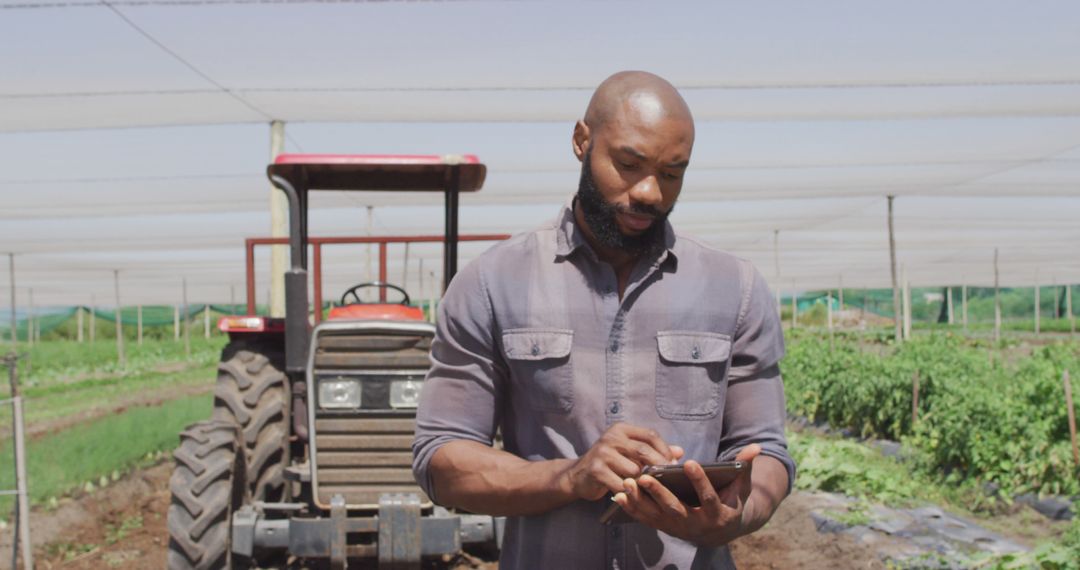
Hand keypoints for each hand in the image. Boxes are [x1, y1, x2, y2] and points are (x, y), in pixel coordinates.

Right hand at [562, 422, 683, 500]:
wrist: (577, 476)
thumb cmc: (609, 464)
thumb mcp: (629, 452)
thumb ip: (653, 451)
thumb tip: (680, 452)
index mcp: (621, 429)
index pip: (649, 435)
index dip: (664, 449)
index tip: (673, 464)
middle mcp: (611, 438)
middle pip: (643, 451)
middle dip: (659, 466)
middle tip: (668, 478)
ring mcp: (602, 453)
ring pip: (634, 470)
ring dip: (641, 481)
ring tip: (646, 487)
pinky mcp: (596, 471)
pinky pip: (622, 484)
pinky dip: (629, 492)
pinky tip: (632, 495)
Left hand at [614, 444, 761, 545]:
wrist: (720, 530)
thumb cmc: (731, 501)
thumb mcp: (741, 486)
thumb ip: (745, 466)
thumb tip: (757, 446)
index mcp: (718, 514)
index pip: (709, 498)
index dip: (701, 481)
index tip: (690, 463)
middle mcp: (696, 525)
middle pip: (676, 509)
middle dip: (659, 494)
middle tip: (645, 476)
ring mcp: (678, 528)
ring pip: (657, 516)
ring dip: (641, 500)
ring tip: (628, 482)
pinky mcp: (665, 528)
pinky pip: (646, 520)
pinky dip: (632, 509)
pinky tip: (619, 496)